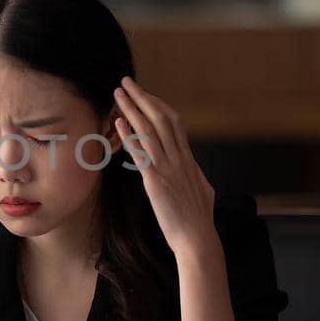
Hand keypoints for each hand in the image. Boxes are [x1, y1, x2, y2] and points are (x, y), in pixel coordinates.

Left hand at [112, 76, 217, 259]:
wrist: (198, 239)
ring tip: (118, 93)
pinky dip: (129, 135)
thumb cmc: (198, 220)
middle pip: (161, 118)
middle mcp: (179, 158)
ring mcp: (168, 168)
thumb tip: (192, 168)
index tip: (144, 94)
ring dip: (132, 108)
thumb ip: (194, 174)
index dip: (158, 105)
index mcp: (188, 159)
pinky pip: (141, 153)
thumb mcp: (202, 189)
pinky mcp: (156, 181)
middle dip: (142, 97)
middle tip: (127, 82)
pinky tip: (119, 121)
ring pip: (150, 130)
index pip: (174, 122)